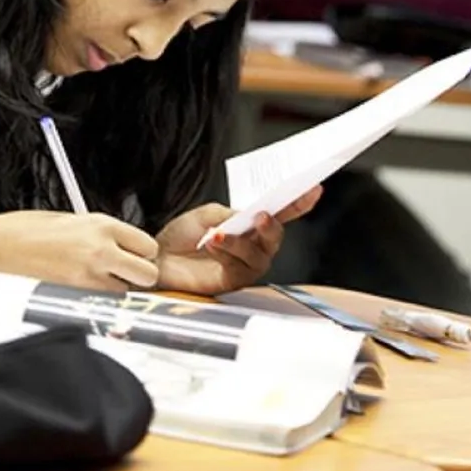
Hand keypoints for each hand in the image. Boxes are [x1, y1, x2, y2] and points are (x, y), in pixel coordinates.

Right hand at [0, 211, 160, 290]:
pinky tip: (81, 292)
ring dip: (116, 292)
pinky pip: (99, 306)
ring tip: (95, 283)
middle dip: (139, 276)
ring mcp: (88, 278)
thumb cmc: (24, 231)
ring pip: (125, 294)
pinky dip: (95, 303)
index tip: (135, 255)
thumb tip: (120, 243)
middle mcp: (101, 251)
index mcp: (102, 226)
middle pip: (147, 274)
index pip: (148, 245)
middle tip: (125, 274)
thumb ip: (102, 232)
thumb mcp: (72, 219)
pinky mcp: (72, 299)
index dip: (143, 253)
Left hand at [154, 186, 322, 294]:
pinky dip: (228, 252)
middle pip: (275, 236)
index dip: (299, 202)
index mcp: (249, 223)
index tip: (313, 190)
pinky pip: (240, 267)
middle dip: (271, 226)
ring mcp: (245, 264)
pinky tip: (213, 243)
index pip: (280, 212)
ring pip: (260, 254)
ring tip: (220, 234)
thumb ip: (231, 214)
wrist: (157, 257)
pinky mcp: (233, 280)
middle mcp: (252, 244)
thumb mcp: (207, 215)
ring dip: (241, 242)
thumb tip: (248, 216)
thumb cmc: (180, 236)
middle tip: (261, 216)